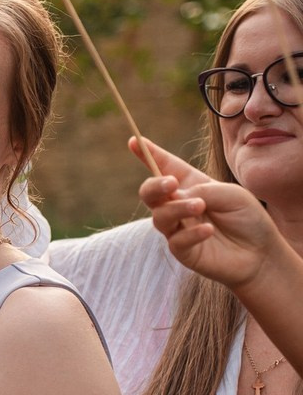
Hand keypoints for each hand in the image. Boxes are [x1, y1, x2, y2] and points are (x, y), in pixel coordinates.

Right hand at [132, 135, 278, 289]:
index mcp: (190, 185)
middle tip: (171, 183)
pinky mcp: (182, 250)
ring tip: (200, 206)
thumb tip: (176, 197)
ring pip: (160, 216)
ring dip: (177, 208)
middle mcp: (178, 205)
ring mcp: (177, 228)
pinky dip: (191, 233)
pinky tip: (208, 230)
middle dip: (154, 185)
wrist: (260, 253)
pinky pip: (176, 240)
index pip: (164, 166)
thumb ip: (205, 190)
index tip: (134, 141)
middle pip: (149, 192)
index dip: (148, 153)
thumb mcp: (233, 194)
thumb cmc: (247, 219)